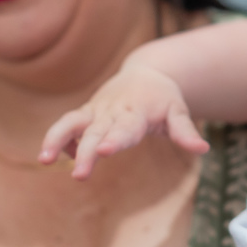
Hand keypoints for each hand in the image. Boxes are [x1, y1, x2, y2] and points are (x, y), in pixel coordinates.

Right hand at [40, 65, 209, 178]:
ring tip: (43, 159)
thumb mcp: (178, 111)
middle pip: (95, 132)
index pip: (124, 129)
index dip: (114, 140)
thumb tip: (203, 149)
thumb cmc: (163, 97)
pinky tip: (59, 156)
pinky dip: (62, 141)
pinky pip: (68, 125)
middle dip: (85, 153)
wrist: (145, 71)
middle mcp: (112, 111)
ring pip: (71, 123)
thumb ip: (186, 131)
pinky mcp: (85, 113)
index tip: (102, 151)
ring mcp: (96, 111)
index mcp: (136, 112)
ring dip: (56, 139)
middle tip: (78, 175)